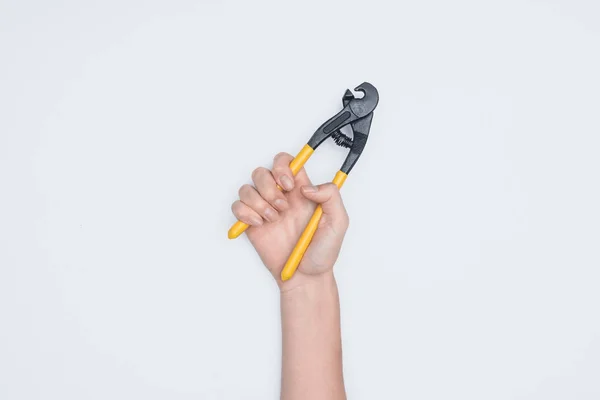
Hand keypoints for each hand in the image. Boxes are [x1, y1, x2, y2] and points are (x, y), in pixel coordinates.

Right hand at [231, 152, 348, 289]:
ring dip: (258, 202)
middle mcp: (282, 197)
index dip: (283, 166)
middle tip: (283, 208)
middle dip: (269, 187)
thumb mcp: (339, 222)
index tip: (289, 185)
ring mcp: (265, 210)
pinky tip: (259, 224)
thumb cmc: (323, 252)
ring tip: (273, 219)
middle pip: (262, 171)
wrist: (306, 277)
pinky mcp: (252, 224)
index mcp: (302, 191)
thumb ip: (330, 196)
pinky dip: (245, 213)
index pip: (287, 162)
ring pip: (248, 188)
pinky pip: (237, 206)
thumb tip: (306, 187)